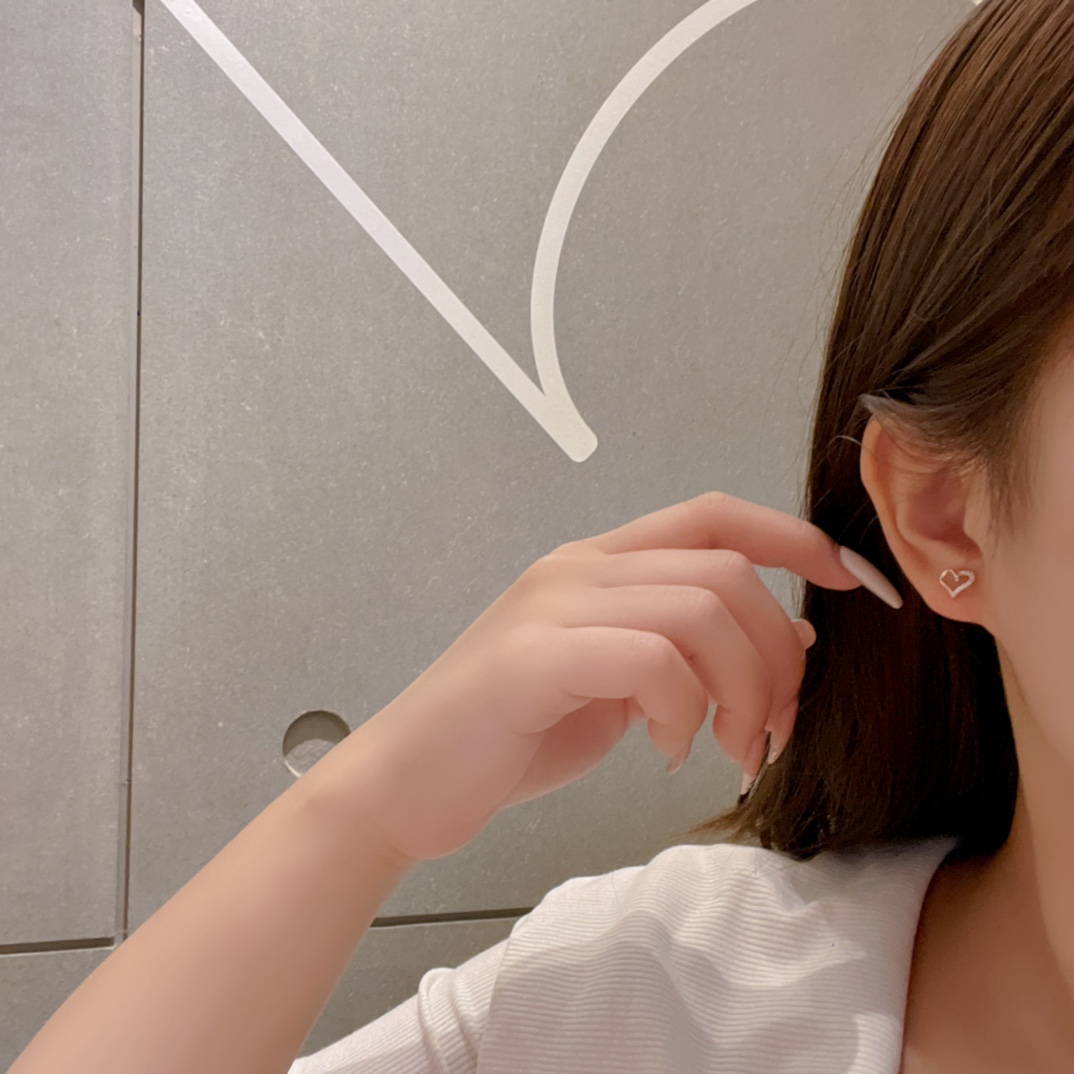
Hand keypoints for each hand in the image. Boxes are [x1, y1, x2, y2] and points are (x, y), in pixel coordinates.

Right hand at [350, 491, 867, 864]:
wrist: (408, 780)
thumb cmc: (513, 732)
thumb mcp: (620, 688)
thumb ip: (689, 653)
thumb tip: (790, 637)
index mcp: (598, 565)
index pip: (713, 516)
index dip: (792, 537)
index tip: (851, 580)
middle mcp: (578, 569)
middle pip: (725, 571)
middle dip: (776, 654)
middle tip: (770, 727)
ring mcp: (553, 606)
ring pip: (700, 609)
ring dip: (740, 689)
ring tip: (725, 746)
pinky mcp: (534, 656)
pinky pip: (650, 659)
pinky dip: (683, 710)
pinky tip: (664, 749)